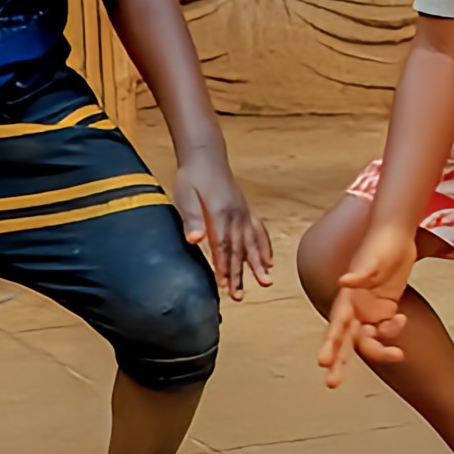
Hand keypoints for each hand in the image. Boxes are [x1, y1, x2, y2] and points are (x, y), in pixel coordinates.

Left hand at [171, 154, 274, 300]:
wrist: (205, 156)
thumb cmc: (192, 176)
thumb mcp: (185, 195)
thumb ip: (192, 219)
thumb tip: (195, 240)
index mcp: (221, 214)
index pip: (223, 246)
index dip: (224, 267)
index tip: (223, 286)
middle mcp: (236, 215)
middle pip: (239, 249)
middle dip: (239, 274)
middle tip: (239, 296)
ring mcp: (243, 214)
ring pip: (252, 243)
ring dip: (257, 264)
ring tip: (265, 282)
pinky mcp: (245, 212)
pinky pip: (259, 232)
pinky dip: (264, 247)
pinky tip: (268, 261)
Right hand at [317, 226, 417, 388]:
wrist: (398, 234)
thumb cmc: (381, 243)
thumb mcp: (373, 259)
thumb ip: (360, 273)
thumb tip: (344, 282)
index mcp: (348, 298)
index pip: (337, 326)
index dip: (330, 344)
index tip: (323, 362)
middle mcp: (355, 307)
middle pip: (345, 340)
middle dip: (338, 361)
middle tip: (331, 383)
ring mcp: (370, 309)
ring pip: (367, 338)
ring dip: (379, 349)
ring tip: (397, 353)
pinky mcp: (385, 308)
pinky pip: (385, 329)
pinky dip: (392, 332)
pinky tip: (400, 320)